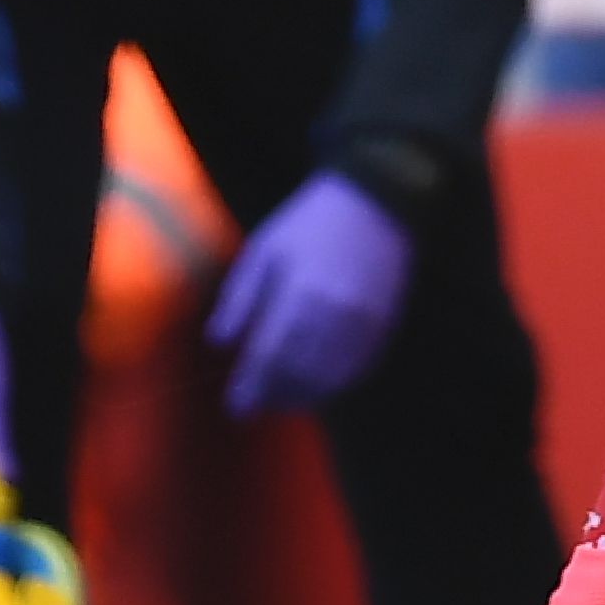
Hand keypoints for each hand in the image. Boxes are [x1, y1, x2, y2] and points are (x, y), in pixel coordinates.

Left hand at [207, 172, 412, 415]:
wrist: (376, 199)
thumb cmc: (310, 222)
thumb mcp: (264, 249)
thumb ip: (239, 297)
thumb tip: (219, 343)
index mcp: (300, 293)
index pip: (270, 357)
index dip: (251, 386)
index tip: (236, 405)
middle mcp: (335, 314)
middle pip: (300, 374)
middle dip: (275, 396)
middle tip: (256, 405)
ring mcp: (364, 322)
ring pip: (331, 378)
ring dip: (304, 396)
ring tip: (284, 399)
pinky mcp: (385, 323)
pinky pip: (359, 368)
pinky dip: (336, 384)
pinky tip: (319, 385)